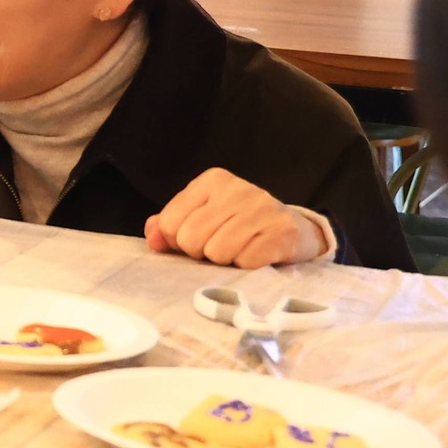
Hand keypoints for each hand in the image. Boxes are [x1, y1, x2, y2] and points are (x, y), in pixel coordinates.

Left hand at [144, 168, 326, 268]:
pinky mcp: (283, 232)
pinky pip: (245, 261)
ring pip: (216, 252)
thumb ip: (168, 226)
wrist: (294, 230)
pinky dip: (246, 266)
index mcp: (212, 180)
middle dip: (200, 252)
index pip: (168, 223)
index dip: (177, 241)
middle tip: (220, 246)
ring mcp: (263, 208)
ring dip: (224, 260)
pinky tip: (257, 254)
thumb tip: (153, 240)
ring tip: (239, 249)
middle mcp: (237, 189)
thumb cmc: (238, 226)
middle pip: (190, 239)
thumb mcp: (201, 217)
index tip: (198, 238)